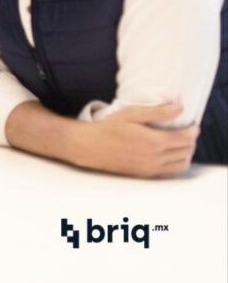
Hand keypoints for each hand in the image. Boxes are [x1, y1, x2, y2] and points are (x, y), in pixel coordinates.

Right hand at [75, 103, 197, 177]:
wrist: (89, 146)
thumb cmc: (108, 128)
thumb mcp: (131, 114)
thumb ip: (157, 112)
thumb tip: (179, 108)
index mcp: (154, 142)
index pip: (186, 138)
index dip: (192, 130)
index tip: (191, 124)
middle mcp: (155, 158)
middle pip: (186, 151)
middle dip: (190, 141)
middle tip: (186, 131)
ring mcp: (150, 168)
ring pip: (181, 164)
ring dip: (185, 154)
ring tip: (180, 143)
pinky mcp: (144, 174)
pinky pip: (169, 173)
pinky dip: (176, 164)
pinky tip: (170, 155)